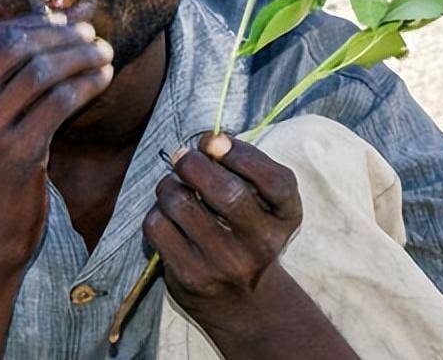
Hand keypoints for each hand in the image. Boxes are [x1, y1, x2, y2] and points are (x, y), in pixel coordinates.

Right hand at [0, 13, 113, 277]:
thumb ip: (15, 67)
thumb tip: (62, 13)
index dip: (33, 23)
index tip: (67, 25)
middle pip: (16, 46)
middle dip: (61, 36)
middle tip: (93, 36)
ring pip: (41, 71)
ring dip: (81, 57)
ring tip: (105, 55)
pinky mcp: (14, 153)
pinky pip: (60, 102)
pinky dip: (87, 84)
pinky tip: (104, 79)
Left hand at [142, 132, 301, 328]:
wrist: (242, 302)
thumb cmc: (248, 232)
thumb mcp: (264, 202)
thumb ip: (244, 165)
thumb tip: (210, 141)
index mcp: (285, 219)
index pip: (275, 181)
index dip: (241, 153)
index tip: (215, 142)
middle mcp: (262, 246)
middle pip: (227, 193)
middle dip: (193, 164)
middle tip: (183, 157)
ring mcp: (225, 264)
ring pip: (181, 204)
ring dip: (169, 185)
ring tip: (174, 188)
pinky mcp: (191, 276)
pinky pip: (158, 225)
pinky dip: (156, 211)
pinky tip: (168, 216)